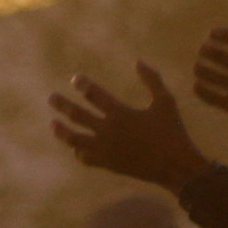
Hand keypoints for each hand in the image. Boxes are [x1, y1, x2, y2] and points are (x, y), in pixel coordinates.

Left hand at [47, 66, 212, 190]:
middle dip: (63, 105)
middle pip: (78, 116)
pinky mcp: (109, 164)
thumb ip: (152, 80)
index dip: (83, 85)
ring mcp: (106, 150)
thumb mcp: (165, 102)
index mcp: (121, 114)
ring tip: (53, 124)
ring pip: (75, 140)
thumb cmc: (173, 132)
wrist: (175, 167)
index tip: (75, 79)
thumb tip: (139, 61)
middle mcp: (109, 131)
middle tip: (51, 98)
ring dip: (62, 131)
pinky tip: (75, 147)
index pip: (95, 95)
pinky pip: (86, 158)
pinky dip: (78, 151)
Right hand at [188, 28, 227, 141]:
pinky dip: (205, 93)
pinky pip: (215, 99)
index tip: (212, 34)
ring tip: (197, 68)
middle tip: (203, 51)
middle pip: (224, 58)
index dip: (225, 36)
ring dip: (205, 72)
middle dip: (212, 53)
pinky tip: (196, 87)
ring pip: (216, 77)